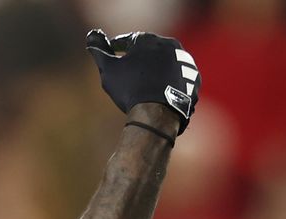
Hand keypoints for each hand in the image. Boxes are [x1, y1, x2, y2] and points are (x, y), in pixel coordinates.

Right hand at [86, 30, 200, 132]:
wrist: (157, 113)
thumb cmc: (130, 89)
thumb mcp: (108, 69)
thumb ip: (98, 51)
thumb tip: (92, 38)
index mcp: (147, 39)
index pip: (128, 40)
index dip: (117, 47)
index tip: (112, 52)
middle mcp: (169, 45)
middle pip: (149, 51)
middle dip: (139, 59)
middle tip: (130, 69)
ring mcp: (184, 61)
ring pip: (165, 64)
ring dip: (157, 70)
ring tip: (146, 83)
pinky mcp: (194, 78)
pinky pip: (178, 78)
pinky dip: (171, 83)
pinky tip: (162, 92)